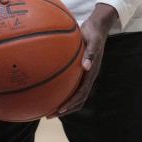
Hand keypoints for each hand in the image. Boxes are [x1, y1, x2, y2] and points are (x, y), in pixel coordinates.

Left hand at [49, 3, 115, 117]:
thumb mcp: (93, 40)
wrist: (97, 27)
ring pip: (73, 94)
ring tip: (45, 107)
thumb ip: (91, 53)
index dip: (71, 104)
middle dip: (64, 109)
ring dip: (61, 102)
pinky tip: (45, 86)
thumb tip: (86, 67)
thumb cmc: (93, 33)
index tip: (60, 111)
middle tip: (48, 115)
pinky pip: (68, 82)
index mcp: (91, 74)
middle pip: (77, 100)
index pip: (82, 95)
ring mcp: (83, 74)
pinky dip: (59, 88)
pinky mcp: (78, 69)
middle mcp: (87, 77)